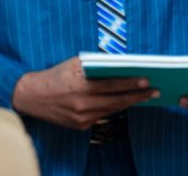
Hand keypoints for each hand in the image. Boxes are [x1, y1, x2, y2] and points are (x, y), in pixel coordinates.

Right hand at [11, 57, 155, 129]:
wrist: (31, 96)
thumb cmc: (56, 75)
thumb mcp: (74, 64)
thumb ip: (96, 64)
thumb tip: (120, 62)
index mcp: (80, 87)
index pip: (112, 85)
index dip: (131, 83)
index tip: (147, 80)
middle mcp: (82, 104)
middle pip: (116, 100)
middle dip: (138, 96)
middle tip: (155, 91)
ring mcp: (81, 118)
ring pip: (112, 109)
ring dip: (130, 102)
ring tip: (145, 96)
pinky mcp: (80, 126)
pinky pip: (102, 116)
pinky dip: (114, 108)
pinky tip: (126, 102)